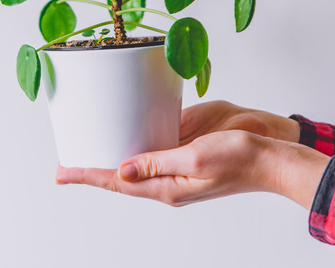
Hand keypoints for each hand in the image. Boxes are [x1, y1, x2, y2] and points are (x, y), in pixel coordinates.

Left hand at [56, 102, 328, 207]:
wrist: (271, 158)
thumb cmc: (240, 157)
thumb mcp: (195, 156)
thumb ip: (157, 162)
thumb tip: (121, 170)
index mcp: (168, 188)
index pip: (117, 183)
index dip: (88, 176)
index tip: (63, 173)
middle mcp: (168, 184)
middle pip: (120, 181)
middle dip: (92, 173)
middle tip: (64, 169)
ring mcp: (176, 174)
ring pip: (134, 172)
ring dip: (110, 165)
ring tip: (86, 157)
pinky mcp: (186, 162)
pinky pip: (152, 160)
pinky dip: (133, 154)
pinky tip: (124, 145)